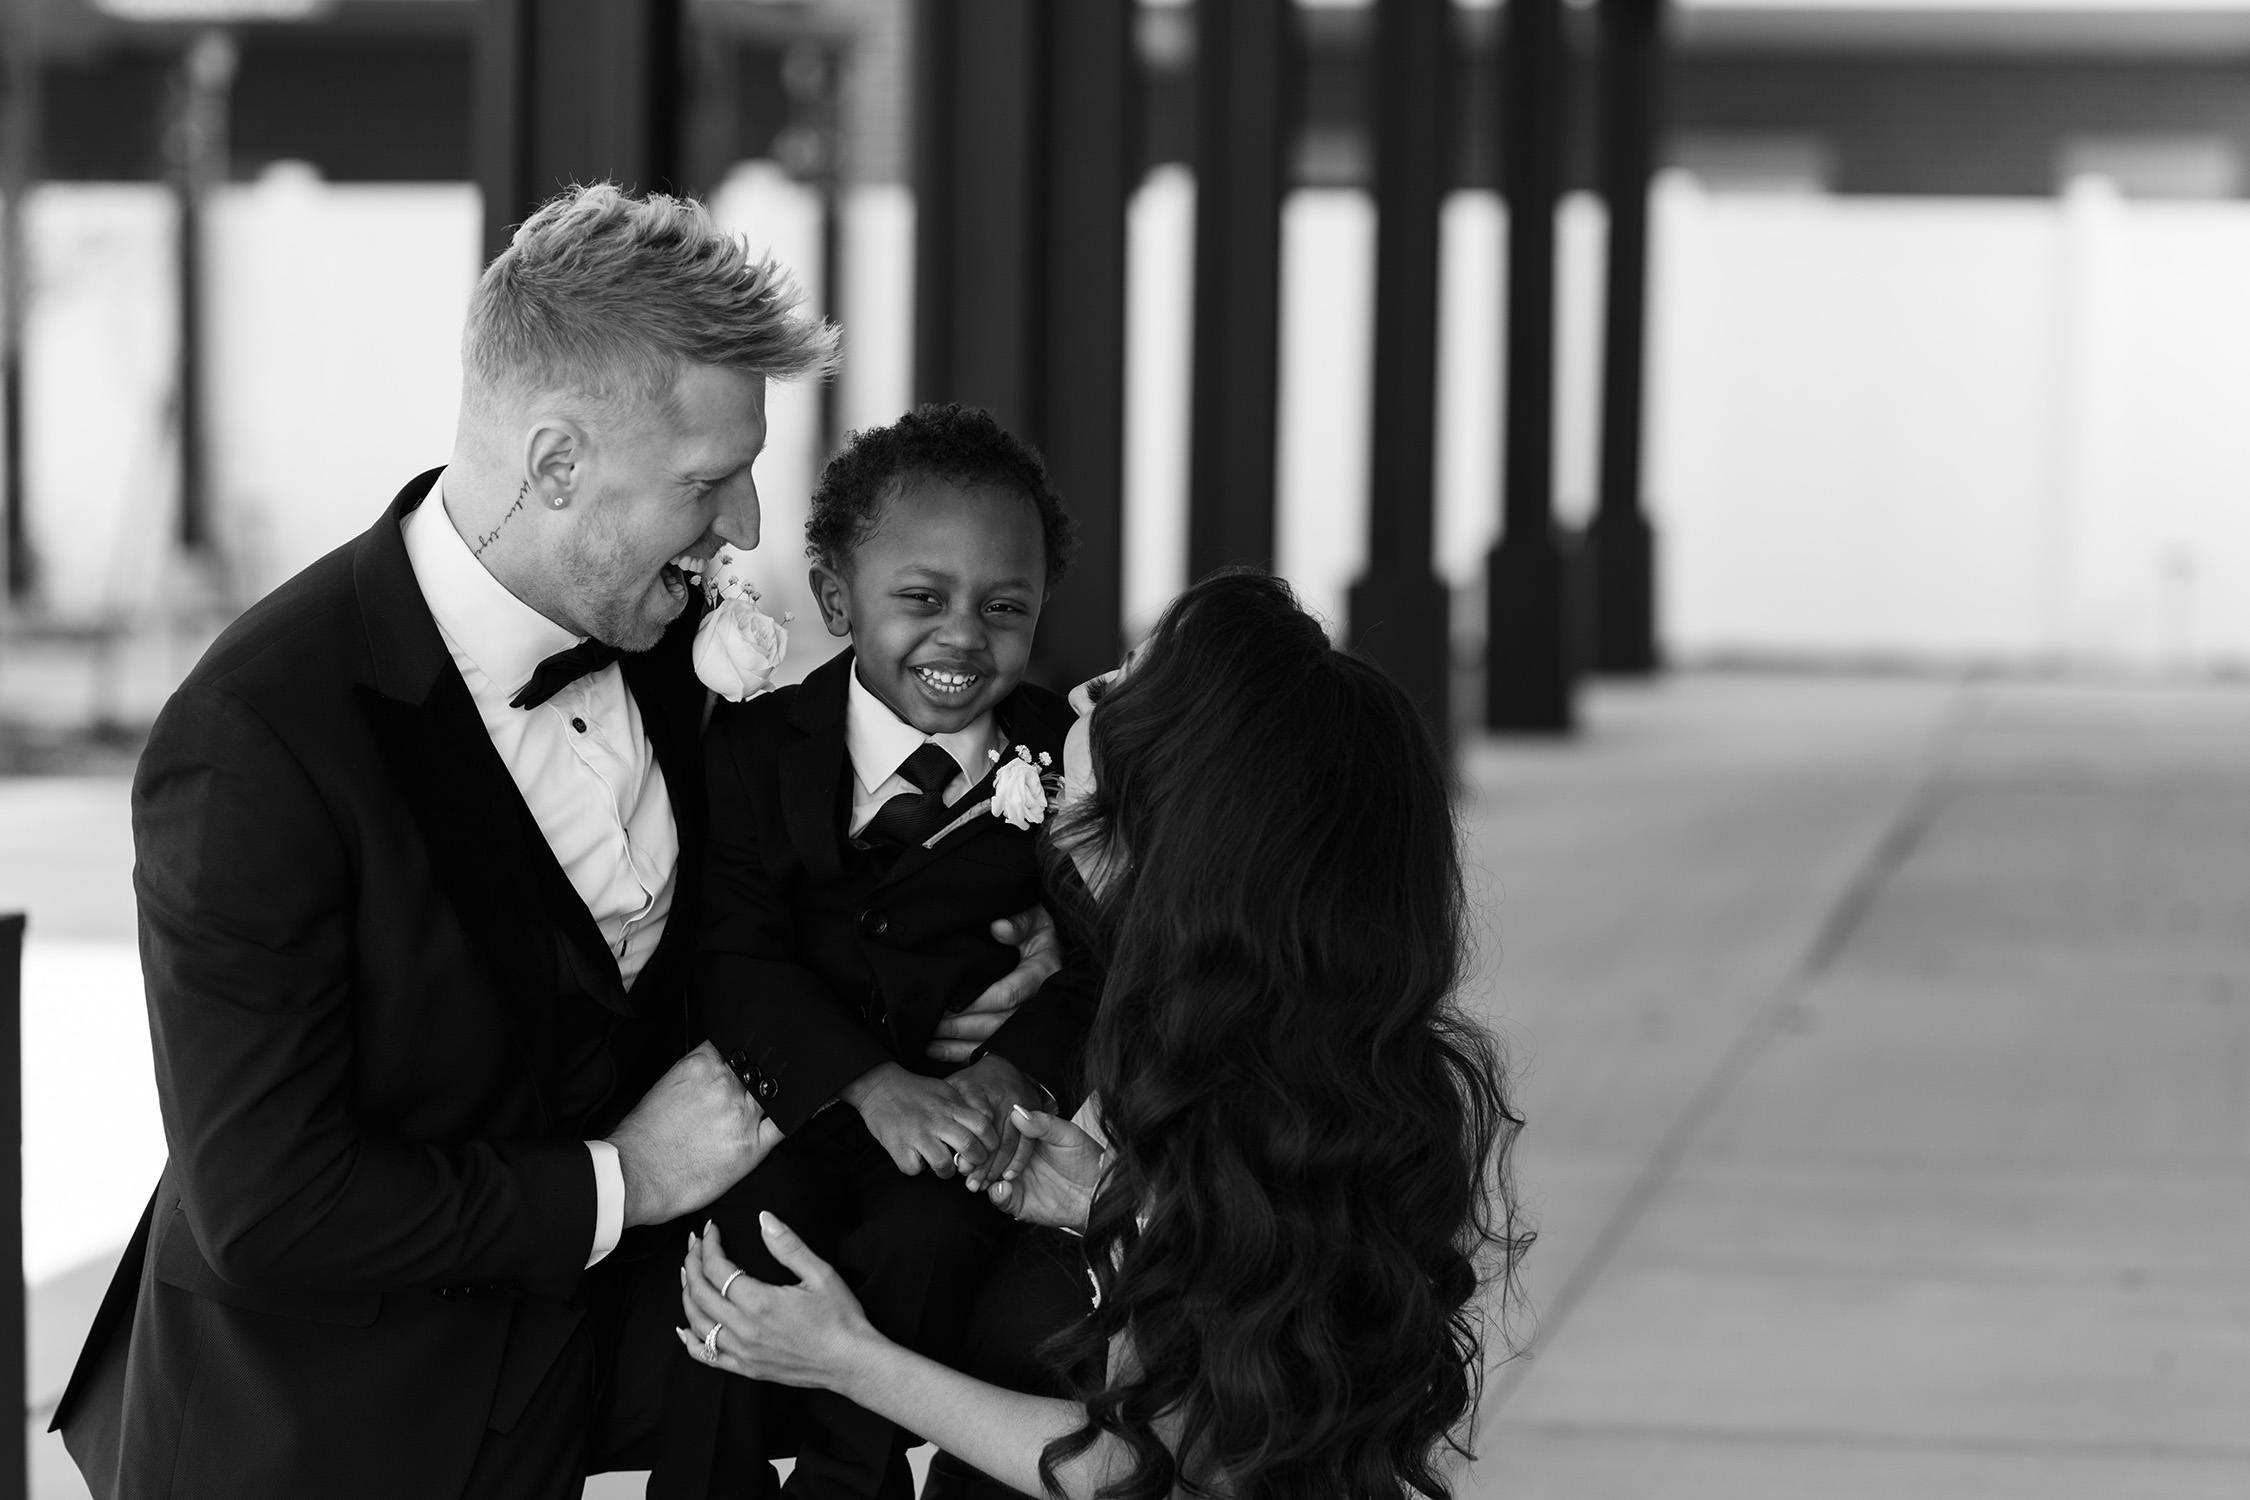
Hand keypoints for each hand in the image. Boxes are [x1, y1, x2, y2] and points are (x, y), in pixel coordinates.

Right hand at [605, 1042, 783, 1227]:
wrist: (635, 1175)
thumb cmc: (643, 1136)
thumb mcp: (666, 1085)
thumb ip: (699, 1072)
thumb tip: (717, 1068)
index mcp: (702, 1065)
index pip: (737, 1044)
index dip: (744, 1053)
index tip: (747, 1061)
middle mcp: (726, 1085)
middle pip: (759, 1068)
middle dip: (757, 1075)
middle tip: (749, 1090)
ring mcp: (742, 1115)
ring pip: (773, 1093)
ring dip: (770, 1097)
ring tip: (759, 1107)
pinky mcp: (752, 1147)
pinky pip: (785, 1124)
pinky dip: (791, 1116)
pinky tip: (791, 1115)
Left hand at [677, 1217, 881, 1395]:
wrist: (851, 1362)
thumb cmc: (840, 1317)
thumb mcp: (820, 1274)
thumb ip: (788, 1245)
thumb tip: (763, 1218)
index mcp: (760, 1303)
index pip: (718, 1268)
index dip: (709, 1245)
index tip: (711, 1229)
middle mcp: (744, 1330)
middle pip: (700, 1293)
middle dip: (692, 1263)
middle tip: (694, 1244)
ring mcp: (743, 1352)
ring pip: (697, 1322)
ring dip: (687, 1295)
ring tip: (688, 1273)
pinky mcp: (746, 1369)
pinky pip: (706, 1356)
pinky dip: (689, 1340)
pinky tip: (684, 1327)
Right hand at [839, 1062, 998, 1177]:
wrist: (879, 1085)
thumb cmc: (915, 1090)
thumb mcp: (945, 1090)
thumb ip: (963, 1107)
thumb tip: (984, 1126)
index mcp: (951, 1106)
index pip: (983, 1126)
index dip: (991, 1142)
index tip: (988, 1148)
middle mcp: (937, 1120)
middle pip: (969, 1148)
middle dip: (975, 1161)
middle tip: (971, 1162)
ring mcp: (917, 1135)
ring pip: (944, 1166)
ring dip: (947, 1171)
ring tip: (943, 1166)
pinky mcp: (898, 1146)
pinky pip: (914, 1169)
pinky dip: (916, 1168)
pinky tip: (916, 1159)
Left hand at [924, 906, 1060, 1064]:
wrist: (1058, 950)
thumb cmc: (1042, 932)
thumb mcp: (1037, 918)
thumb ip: (1020, 922)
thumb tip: (999, 928)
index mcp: (1042, 973)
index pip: (1008, 994)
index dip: (978, 1002)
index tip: (951, 1002)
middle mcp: (1038, 1002)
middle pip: (998, 1024)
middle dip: (962, 1027)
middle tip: (932, 1023)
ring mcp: (1030, 1021)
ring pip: (994, 1042)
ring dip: (959, 1045)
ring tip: (929, 1043)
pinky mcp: (1020, 1032)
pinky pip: (994, 1050)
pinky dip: (965, 1054)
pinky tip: (940, 1052)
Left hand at [945, 1054, 1046, 1191]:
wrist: (1009, 1065)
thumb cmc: (975, 1082)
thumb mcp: (954, 1086)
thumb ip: (944, 1108)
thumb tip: (934, 1136)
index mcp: (977, 1089)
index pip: (975, 1122)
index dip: (968, 1147)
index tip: (960, 1166)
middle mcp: (1001, 1096)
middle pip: (991, 1136)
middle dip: (982, 1164)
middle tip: (971, 1184)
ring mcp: (1019, 1105)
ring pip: (1009, 1143)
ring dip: (997, 1168)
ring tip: (985, 1185)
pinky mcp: (1033, 1113)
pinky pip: (1027, 1143)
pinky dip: (1017, 1162)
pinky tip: (1007, 1176)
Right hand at [986, 1106, 1105, 1230]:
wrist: (1099, 1193)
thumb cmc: (1087, 1159)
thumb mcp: (1068, 1135)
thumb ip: (1043, 1124)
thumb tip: (1016, 1111)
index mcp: (1026, 1138)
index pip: (999, 1133)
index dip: (986, 1134)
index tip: (974, 1132)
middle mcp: (1016, 1158)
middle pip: (988, 1156)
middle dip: (976, 1157)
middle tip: (967, 1158)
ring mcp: (1016, 1180)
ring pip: (988, 1177)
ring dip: (980, 1176)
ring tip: (977, 1176)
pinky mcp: (1018, 1202)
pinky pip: (1000, 1198)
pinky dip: (996, 1194)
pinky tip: (1001, 1187)